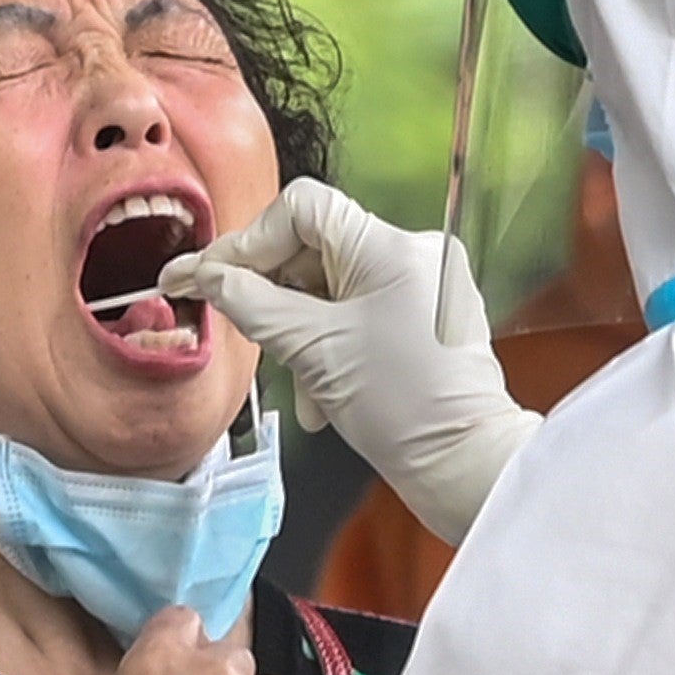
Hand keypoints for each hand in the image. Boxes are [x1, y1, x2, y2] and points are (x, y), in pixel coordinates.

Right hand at [193, 177, 541, 544]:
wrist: (464, 466)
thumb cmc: (408, 411)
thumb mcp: (312, 351)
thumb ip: (252, 304)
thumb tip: (210, 276)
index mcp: (391, 247)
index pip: (301, 208)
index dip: (249, 241)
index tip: (213, 276)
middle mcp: (412, 255)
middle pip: (312, 249)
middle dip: (274, 297)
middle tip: (244, 330)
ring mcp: (421, 288)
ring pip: (330, 289)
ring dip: (300, 334)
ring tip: (300, 384)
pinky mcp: (423, 320)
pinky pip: (357, 315)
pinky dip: (329, 348)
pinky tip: (323, 394)